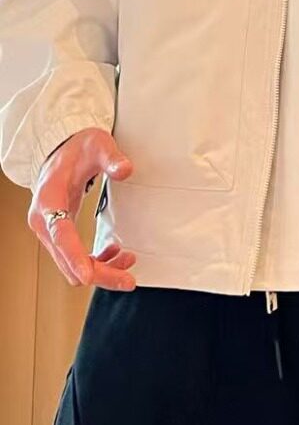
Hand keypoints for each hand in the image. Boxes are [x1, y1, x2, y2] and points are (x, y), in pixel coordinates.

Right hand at [28, 128, 136, 290]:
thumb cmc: (78, 147)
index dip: (74, 256)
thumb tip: (126, 170)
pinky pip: (74, 257)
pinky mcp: (58, 234)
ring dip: (99, 269)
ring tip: (128, 261)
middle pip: (67, 259)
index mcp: (49, 201)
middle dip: (97, 274)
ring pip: (71, 265)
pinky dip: (94, 261)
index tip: (88, 276)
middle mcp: (44, 222)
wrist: (61, 149)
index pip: (61, 234)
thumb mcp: (98, 144)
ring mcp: (49, 231)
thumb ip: (112, 157)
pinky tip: (114, 252)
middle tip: (129, 280)